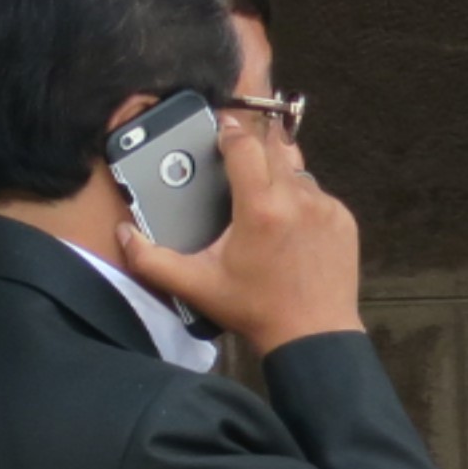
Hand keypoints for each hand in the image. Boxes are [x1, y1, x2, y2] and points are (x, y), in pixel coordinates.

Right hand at [112, 107, 364, 351]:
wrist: (313, 336)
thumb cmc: (256, 311)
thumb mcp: (198, 286)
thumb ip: (152, 261)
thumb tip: (124, 235)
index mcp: (260, 208)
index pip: (244, 143)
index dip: (229, 132)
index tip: (220, 132)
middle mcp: (296, 199)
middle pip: (272, 146)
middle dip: (254, 146)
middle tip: (239, 158)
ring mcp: (325, 207)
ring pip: (296, 169)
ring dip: (278, 174)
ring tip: (263, 200)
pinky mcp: (343, 218)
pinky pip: (318, 193)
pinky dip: (301, 200)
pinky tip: (288, 226)